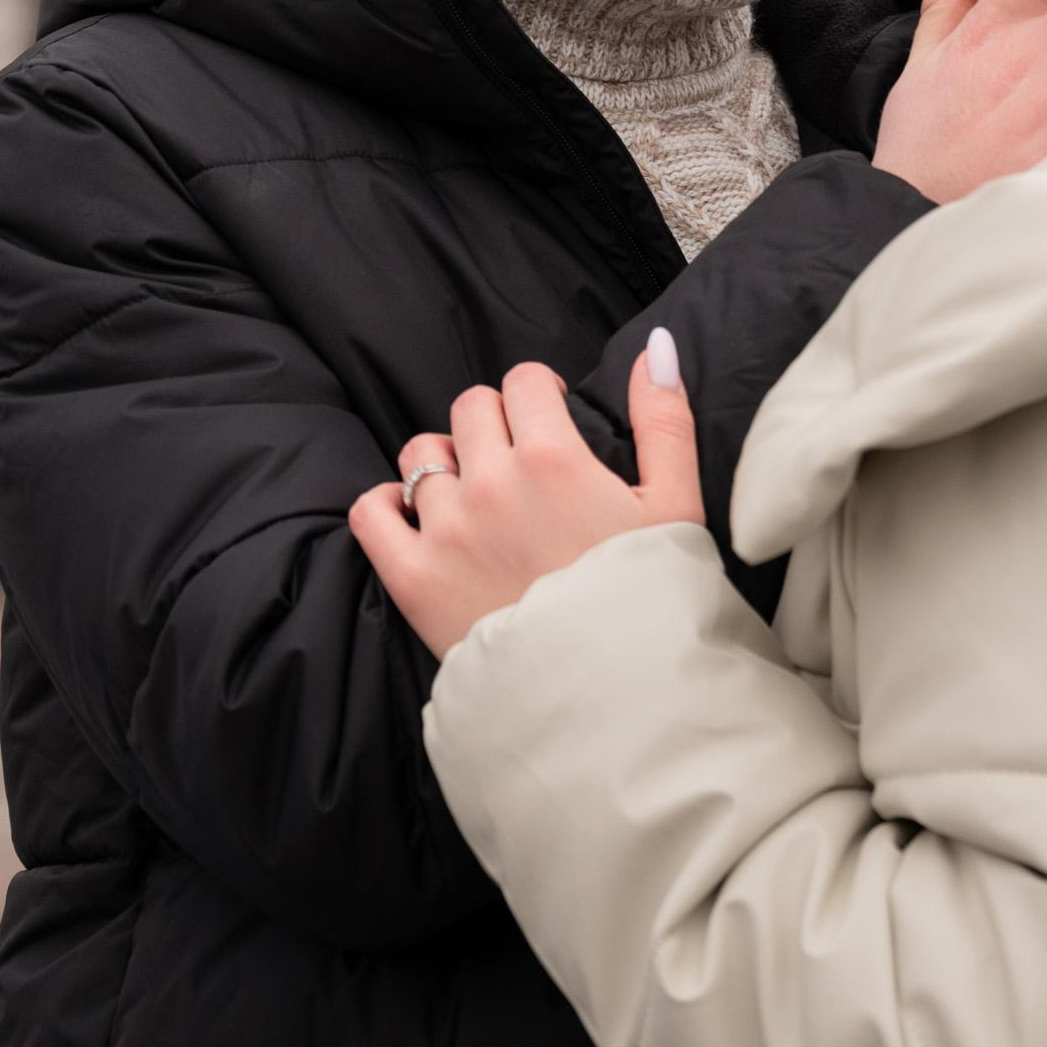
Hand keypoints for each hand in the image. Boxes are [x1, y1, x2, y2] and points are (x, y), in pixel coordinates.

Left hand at [349, 335, 705, 660]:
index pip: (522, 381)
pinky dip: (387, 506)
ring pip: (421, 454)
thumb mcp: (676, 506)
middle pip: (469, 408)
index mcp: (553, 458)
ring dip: (446, 463)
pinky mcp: (411, 577)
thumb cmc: (649, 602)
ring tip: (475, 497)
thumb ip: (664, 419)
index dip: (540, 394)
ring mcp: (445, 530)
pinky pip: (370, 512)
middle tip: (519, 463)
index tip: (551, 418)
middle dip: (495, 423)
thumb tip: (655, 347)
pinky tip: (417, 520)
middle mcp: (490, 483)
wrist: (610, 698)